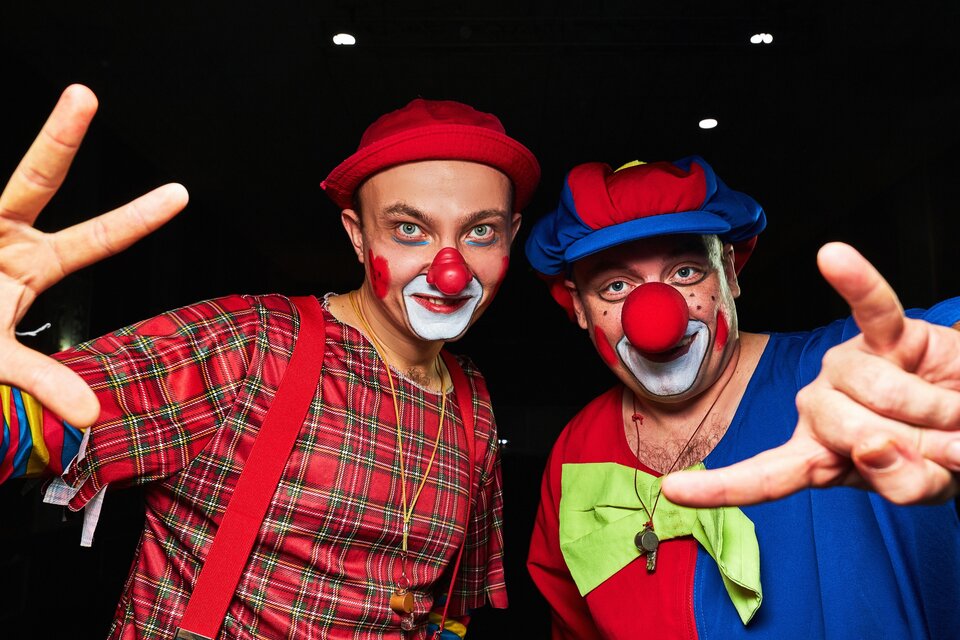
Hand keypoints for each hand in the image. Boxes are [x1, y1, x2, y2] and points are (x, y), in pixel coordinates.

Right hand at [0, 85, 187, 426]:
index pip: (95, 238)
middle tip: (87, 94)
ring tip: (66, 110)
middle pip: (36, 179)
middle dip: (60, 137)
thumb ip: (44, 380)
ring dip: (43, 150)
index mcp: (31, 260)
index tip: (181, 193)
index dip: (137, 218)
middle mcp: (2, 231)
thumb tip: (94, 417)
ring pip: (6, 183)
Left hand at [662, 242, 959, 506]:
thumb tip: (872, 447)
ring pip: (870, 386)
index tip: (674, 490)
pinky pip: (873, 307)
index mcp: (818, 455)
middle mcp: (820, 408)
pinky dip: (858, 282)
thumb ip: (904, 484)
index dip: (722, 487)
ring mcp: (848, 367)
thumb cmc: (945, 452)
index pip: (764, 476)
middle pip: (837, 426)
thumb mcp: (927, 486)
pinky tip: (833, 257)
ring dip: (928, 409)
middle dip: (906, 443)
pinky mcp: (888, 333)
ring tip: (951, 413)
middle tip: (943, 447)